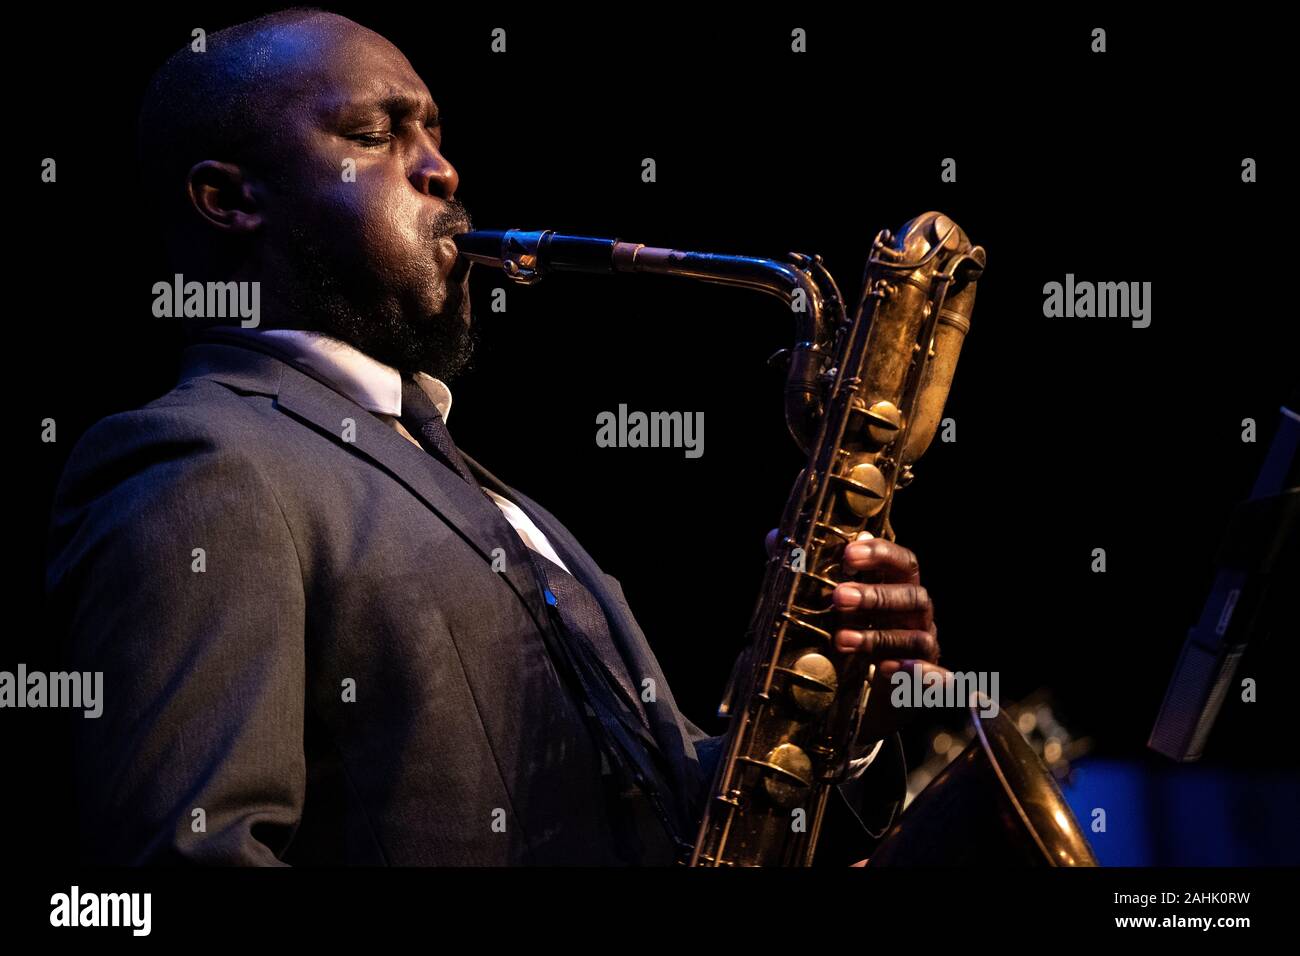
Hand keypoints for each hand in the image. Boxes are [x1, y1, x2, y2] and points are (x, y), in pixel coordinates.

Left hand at [765, 528, 947, 746]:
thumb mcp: (823, 607)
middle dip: (875, 595)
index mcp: (897, 589)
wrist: (858, 700)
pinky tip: (886, 670)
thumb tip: (774, 538)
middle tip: (838, 597)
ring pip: (916, 637)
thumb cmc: (844, 639)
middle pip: (912, 596)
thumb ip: (805, 572)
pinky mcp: (924, 686)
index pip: (902, 562)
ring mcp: (924, 650)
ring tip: (840, 640)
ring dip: (878, 636)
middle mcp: (916, 616)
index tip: (847, 554)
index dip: (880, 554)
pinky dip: (916, 672)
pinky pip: (936, 678)